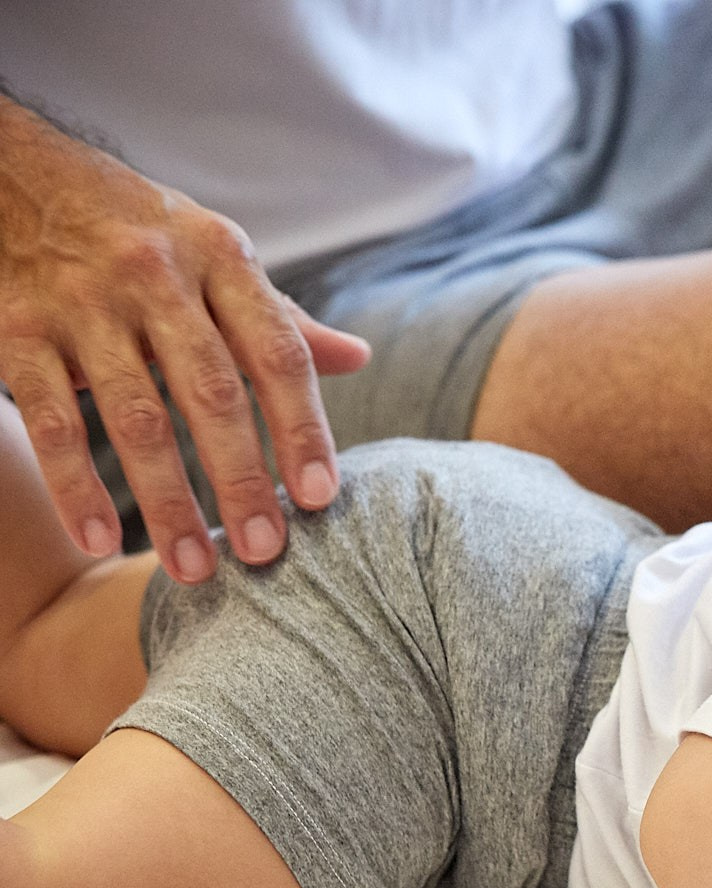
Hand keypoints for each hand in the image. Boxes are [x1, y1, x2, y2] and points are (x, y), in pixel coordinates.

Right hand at [0, 98, 370, 582]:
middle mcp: (156, 275)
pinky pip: (53, 421)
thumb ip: (277, 318)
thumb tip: (358, 358)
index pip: (279, 354)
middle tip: (265, 552)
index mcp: (220, 256)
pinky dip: (76, 486)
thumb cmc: (138, 232)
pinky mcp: (17, 330)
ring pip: (135, 417)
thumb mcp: (214, 255)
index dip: (303, 429)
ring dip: (167, 502)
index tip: (321, 498)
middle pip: (212, 392)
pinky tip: (98, 540)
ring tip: (194, 569)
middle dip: (242, 478)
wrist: (14, 176)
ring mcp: (82, 303)